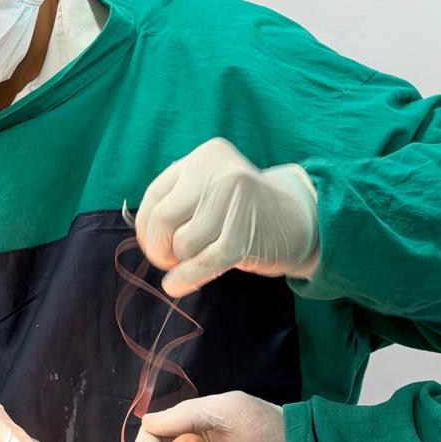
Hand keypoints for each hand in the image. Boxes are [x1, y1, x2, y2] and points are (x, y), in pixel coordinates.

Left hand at [136, 138, 318, 296]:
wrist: (296, 218)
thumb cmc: (241, 207)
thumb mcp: (211, 187)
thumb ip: (179, 200)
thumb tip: (144, 235)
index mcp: (205, 156)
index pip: (155, 195)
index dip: (146, 227)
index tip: (153, 244)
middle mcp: (218, 171)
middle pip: (163, 219)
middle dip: (159, 247)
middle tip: (168, 259)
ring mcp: (234, 200)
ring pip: (183, 243)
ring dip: (181, 262)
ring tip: (192, 261)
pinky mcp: (245, 233)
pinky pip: (204, 262)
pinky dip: (186, 278)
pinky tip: (177, 285)